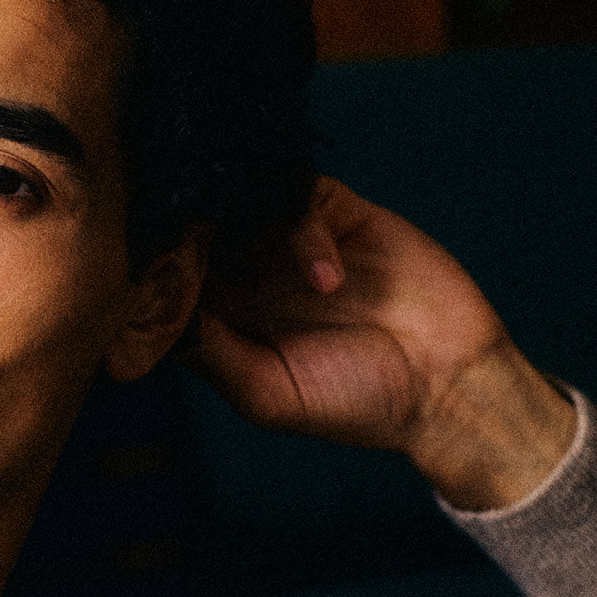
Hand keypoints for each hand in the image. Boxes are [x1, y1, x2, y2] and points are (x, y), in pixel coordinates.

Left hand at [181, 177, 576, 508]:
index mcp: (224, 319)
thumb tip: (167, 312)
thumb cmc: (353, 403)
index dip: (156, 273)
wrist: (443, 384)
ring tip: (253, 260)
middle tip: (190, 243)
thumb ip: (213, 356)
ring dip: (239, 220)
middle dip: (187, 231)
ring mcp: (292, 242)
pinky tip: (330, 281)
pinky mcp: (340, 214)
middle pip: (198, 230)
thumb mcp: (267, 395)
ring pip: (242, 200)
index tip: (153, 277)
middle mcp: (250, 276)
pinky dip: (305, 230)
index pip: (171, 281)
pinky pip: (302, 194)